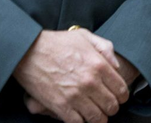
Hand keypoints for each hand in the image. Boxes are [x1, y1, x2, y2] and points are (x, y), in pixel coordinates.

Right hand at [14, 29, 128, 122]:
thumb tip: (117, 65)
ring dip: (99, 118)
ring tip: (95, 114)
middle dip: (112, 108)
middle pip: (112, 106)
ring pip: (97, 118)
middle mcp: (90, 82)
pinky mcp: (60, 106)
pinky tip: (81, 118)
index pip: (121, 90)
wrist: (28, 51)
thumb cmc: (57, 42)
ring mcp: (75, 96)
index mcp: (99, 65)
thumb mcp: (85, 36)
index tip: (118, 97)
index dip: (122, 96)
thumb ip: (105, 48)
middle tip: (106, 106)